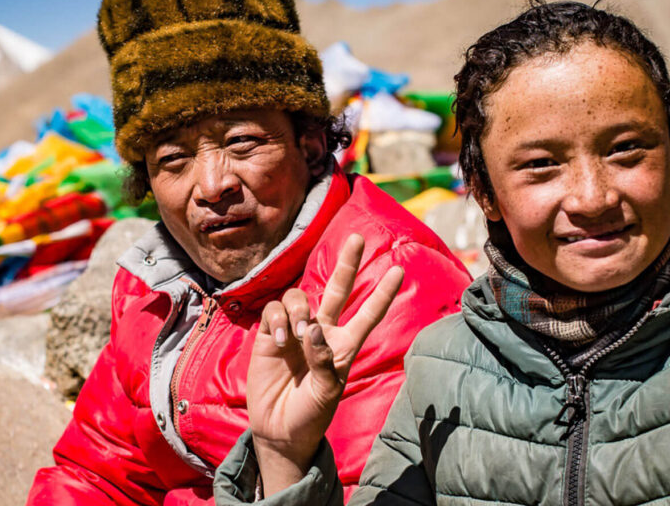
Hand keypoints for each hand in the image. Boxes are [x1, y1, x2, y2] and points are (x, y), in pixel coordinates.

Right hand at [246, 234, 403, 493]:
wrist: (280, 431)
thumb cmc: (311, 414)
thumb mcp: (326, 393)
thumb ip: (324, 361)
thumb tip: (314, 329)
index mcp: (345, 345)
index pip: (368, 314)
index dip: (382, 293)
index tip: (399, 269)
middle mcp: (322, 332)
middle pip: (337, 290)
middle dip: (347, 264)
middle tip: (357, 238)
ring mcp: (296, 331)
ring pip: (300, 297)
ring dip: (299, 309)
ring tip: (297, 334)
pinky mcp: (270, 335)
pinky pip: (274, 310)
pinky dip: (277, 319)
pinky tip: (279, 338)